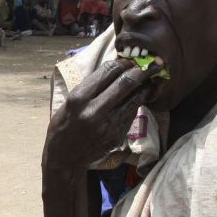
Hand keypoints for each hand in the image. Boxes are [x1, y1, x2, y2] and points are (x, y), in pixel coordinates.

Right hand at [44, 58, 160, 172]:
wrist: (65, 157)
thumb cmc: (64, 124)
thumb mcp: (70, 101)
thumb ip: (91, 86)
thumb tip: (115, 68)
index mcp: (79, 98)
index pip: (108, 71)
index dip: (123, 62)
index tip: (129, 60)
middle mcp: (94, 111)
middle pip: (126, 83)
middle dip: (142, 70)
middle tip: (152, 64)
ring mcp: (108, 125)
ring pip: (135, 98)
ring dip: (144, 87)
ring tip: (150, 79)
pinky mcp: (117, 136)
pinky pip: (131, 114)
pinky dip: (136, 103)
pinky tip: (138, 97)